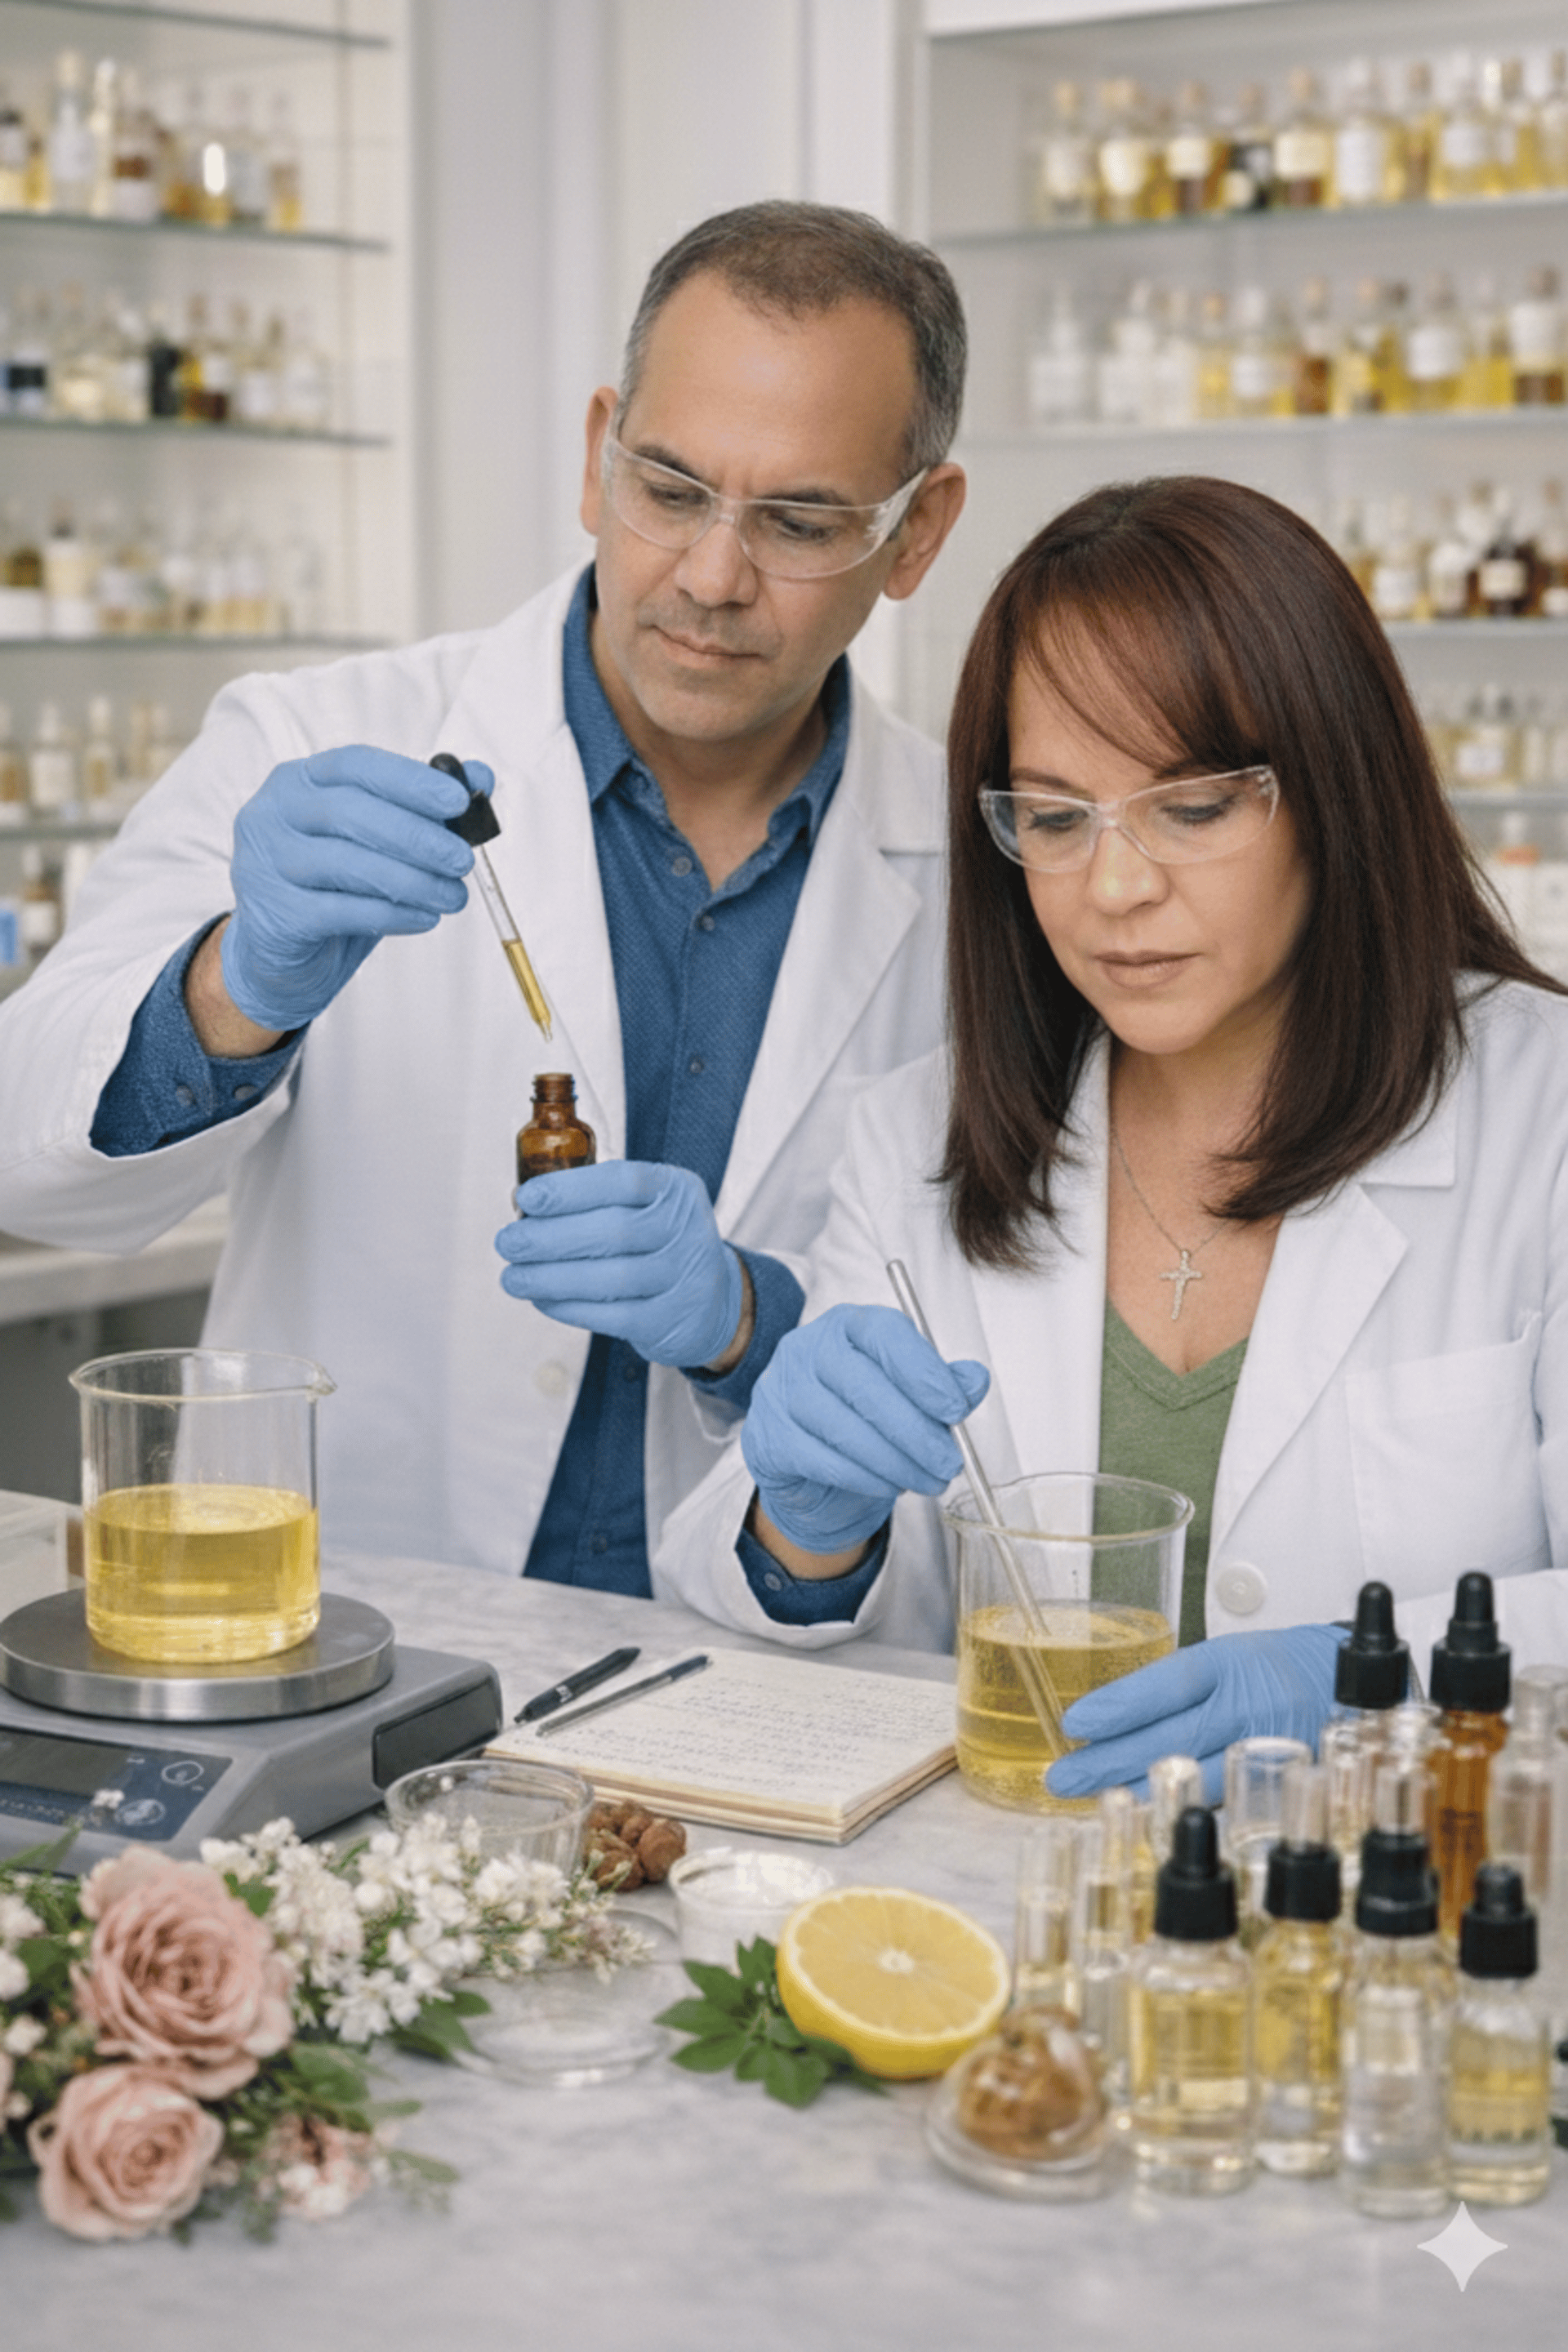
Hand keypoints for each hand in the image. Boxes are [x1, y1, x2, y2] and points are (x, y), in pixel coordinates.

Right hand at [219, 747, 488, 1030]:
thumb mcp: (376, 842)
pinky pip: (340, 910)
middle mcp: (273, 813)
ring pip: (346, 863)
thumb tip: (481, 777)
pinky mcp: (274, 913)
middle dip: (416, 836)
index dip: (410, 780)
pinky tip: (424, 917)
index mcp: (300, 780)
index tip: (458, 800)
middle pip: (350, 811)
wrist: (279, 952)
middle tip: (463, 859)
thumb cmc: (332, 885)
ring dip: (412, 880)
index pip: (357, 765)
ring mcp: (266, 862)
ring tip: (454, 896)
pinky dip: (391, 914)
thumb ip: (424, 807)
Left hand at [496, 1162, 744, 1369]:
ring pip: (609, 1278)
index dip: (571, 1190)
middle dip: (549, 1238)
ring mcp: (682, 1277)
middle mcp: (686, 1229)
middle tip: (507, 1242)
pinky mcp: (669, 1320)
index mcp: (675, 1189)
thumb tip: (524, 1207)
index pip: (623, 1181)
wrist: (715, 1301)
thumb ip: (596, 1201)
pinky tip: (542, 1299)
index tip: (527, 1199)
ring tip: (513, 1277)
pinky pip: (611, 1315)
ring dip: (551, 1277)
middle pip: (612, 1232)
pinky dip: (570, 1307)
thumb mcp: (646, 1207)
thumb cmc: (658, 1243)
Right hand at [741, 1304, 989, 1554]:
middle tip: (949, 1462)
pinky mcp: (768, 1436)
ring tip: (928, 1481)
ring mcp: (780, 1391)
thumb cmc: (865, 1417)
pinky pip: (822, 1460)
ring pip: (843, 1427)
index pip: (884, 1333)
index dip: (923, 1371)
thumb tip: (974, 1381)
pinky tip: (889, 1486)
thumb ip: (942, 1384)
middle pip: (863, 1384)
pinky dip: (865, 1478)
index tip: (957, 1409)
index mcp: (849, 1325)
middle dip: (915, 1430)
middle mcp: (807, 1348)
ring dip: (895, 1462)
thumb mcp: (909, 1394)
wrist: (808, 1464)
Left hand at [1045, 1624, 1341, 1803]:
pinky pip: (1218, 1801)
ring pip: (1192, 1778)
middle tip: (1062, 1776)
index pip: (1168, 1684)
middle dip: (1110, 1761)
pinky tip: (1141, 1814)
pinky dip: (1175, 1808)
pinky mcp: (1276, 1786)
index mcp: (1229, 1664)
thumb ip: (1173, 1688)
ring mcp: (1264, 1751)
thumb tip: (1106, 1716)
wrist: (1341, 1685)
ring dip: (1136, 1791)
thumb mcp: (1223, 1658)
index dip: (1121, 1705)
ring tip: (1088, 1799)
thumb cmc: (1271, 1669)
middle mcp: (1247, 1707)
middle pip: (1171, 1738)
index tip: (1075, 1722)